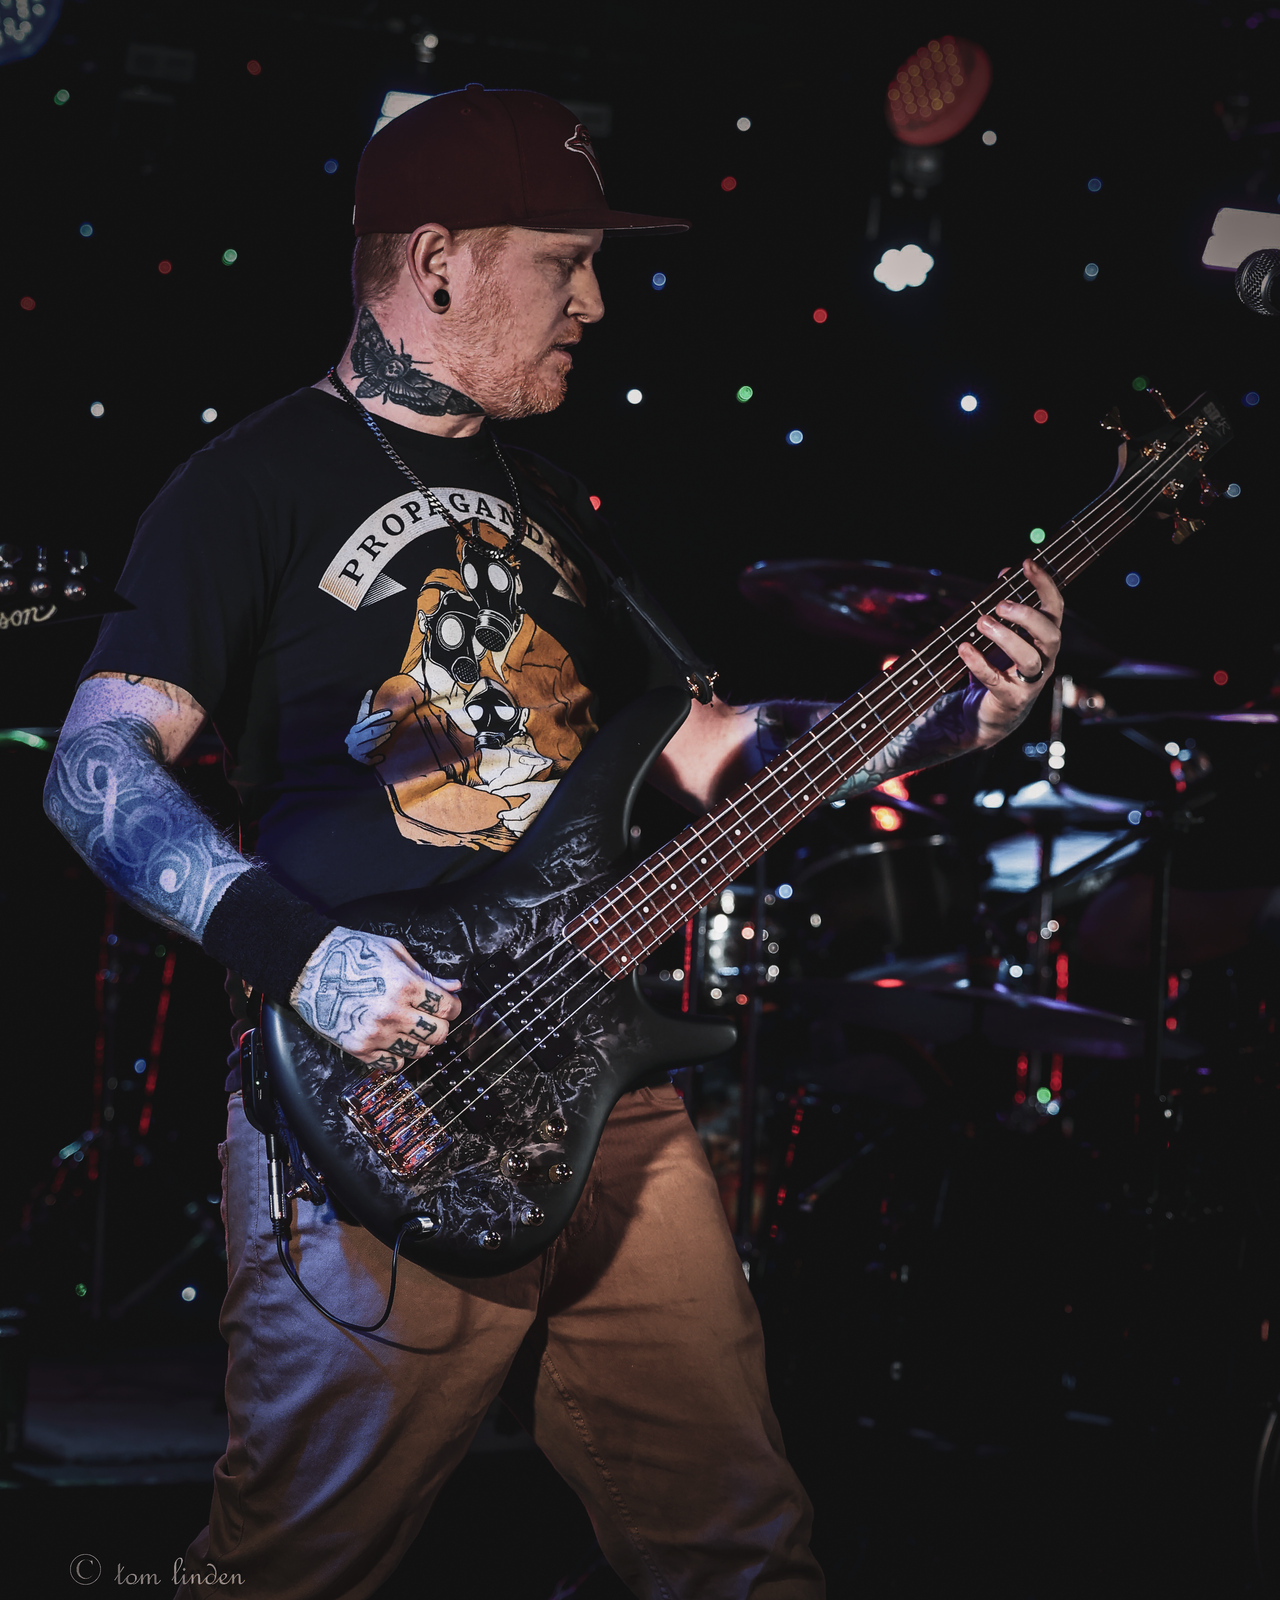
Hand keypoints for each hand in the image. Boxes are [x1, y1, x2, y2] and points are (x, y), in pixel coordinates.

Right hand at [290, 927, 461, 1068]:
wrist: (308, 967)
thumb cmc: (349, 955)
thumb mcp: (394, 952)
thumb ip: (425, 973)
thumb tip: (452, 986)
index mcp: (404, 985)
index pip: (447, 1008)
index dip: (453, 1007)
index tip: (449, 1006)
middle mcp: (392, 1013)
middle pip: (437, 1034)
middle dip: (439, 1025)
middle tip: (430, 1017)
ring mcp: (375, 1034)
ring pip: (418, 1052)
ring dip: (420, 1041)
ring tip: (409, 1027)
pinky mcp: (359, 1048)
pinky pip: (392, 1063)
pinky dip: (397, 1054)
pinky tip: (392, 1039)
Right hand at [345, 691, 394, 764]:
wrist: (348, 759)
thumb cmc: (357, 738)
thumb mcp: (360, 725)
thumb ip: (364, 711)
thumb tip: (370, 691)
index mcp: (356, 728)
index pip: (365, 717)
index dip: (375, 712)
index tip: (388, 710)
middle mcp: (354, 737)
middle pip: (370, 731)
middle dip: (382, 727)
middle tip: (394, 723)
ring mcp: (356, 749)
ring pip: (370, 744)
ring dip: (380, 739)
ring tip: (390, 735)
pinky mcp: (360, 761)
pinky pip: (368, 759)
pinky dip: (375, 758)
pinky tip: (382, 757)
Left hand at [958, 559, 1063, 743]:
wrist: (989, 715)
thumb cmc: (998, 668)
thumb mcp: (1002, 635)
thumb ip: (1005, 604)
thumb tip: (1004, 571)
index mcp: (1044, 640)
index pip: (1055, 609)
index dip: (1045, 585)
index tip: (1027, 564)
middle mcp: (1045, 660)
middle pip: (1050, 635)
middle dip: (1028, 616)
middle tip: (1000, 605)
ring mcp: (1030, 682)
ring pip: (1029, 659)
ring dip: (1006, 637)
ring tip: (981, 623)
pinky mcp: (1011, 699)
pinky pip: (997, 680)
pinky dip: (979, 663)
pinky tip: (964, 648)